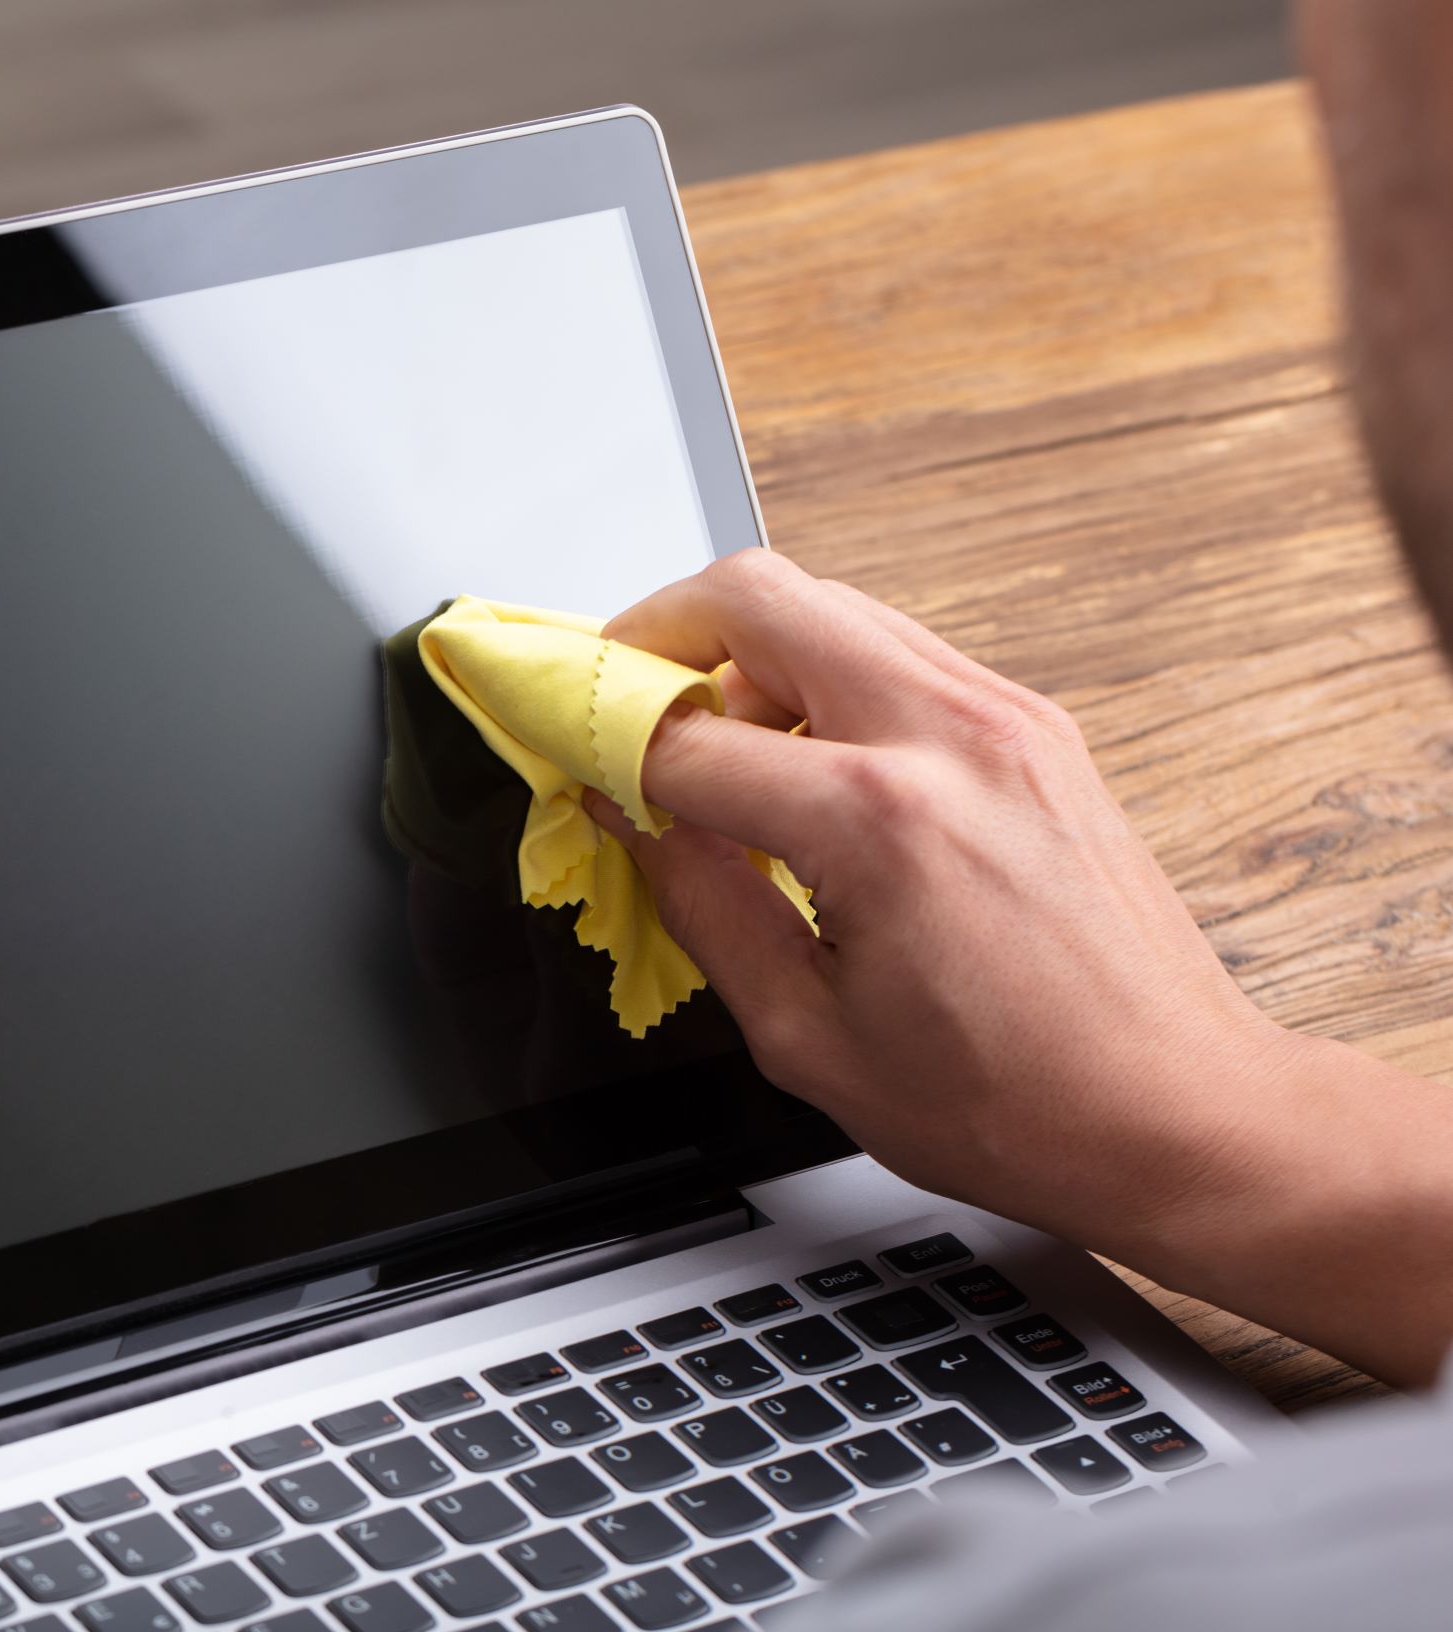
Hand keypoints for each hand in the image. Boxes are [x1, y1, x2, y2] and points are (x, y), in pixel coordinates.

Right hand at [585, 551, 1452, 1384]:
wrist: (1179, 1113)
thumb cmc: (1015, 1104)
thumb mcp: (803, 1034)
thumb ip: (700, 901)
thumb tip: (631, 817)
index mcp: (880, 821)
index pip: (684, 737)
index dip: (599, 746)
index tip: (562, 756)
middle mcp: (949, 737)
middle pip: (756, 593)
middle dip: (657, 632)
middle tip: (614, 701)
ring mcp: (1005, 717)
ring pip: (828, 606)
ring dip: (743, 654)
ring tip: (707, 749)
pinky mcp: (1035, 726)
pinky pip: (893, 652)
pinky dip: (820, 680)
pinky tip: (799, 770)